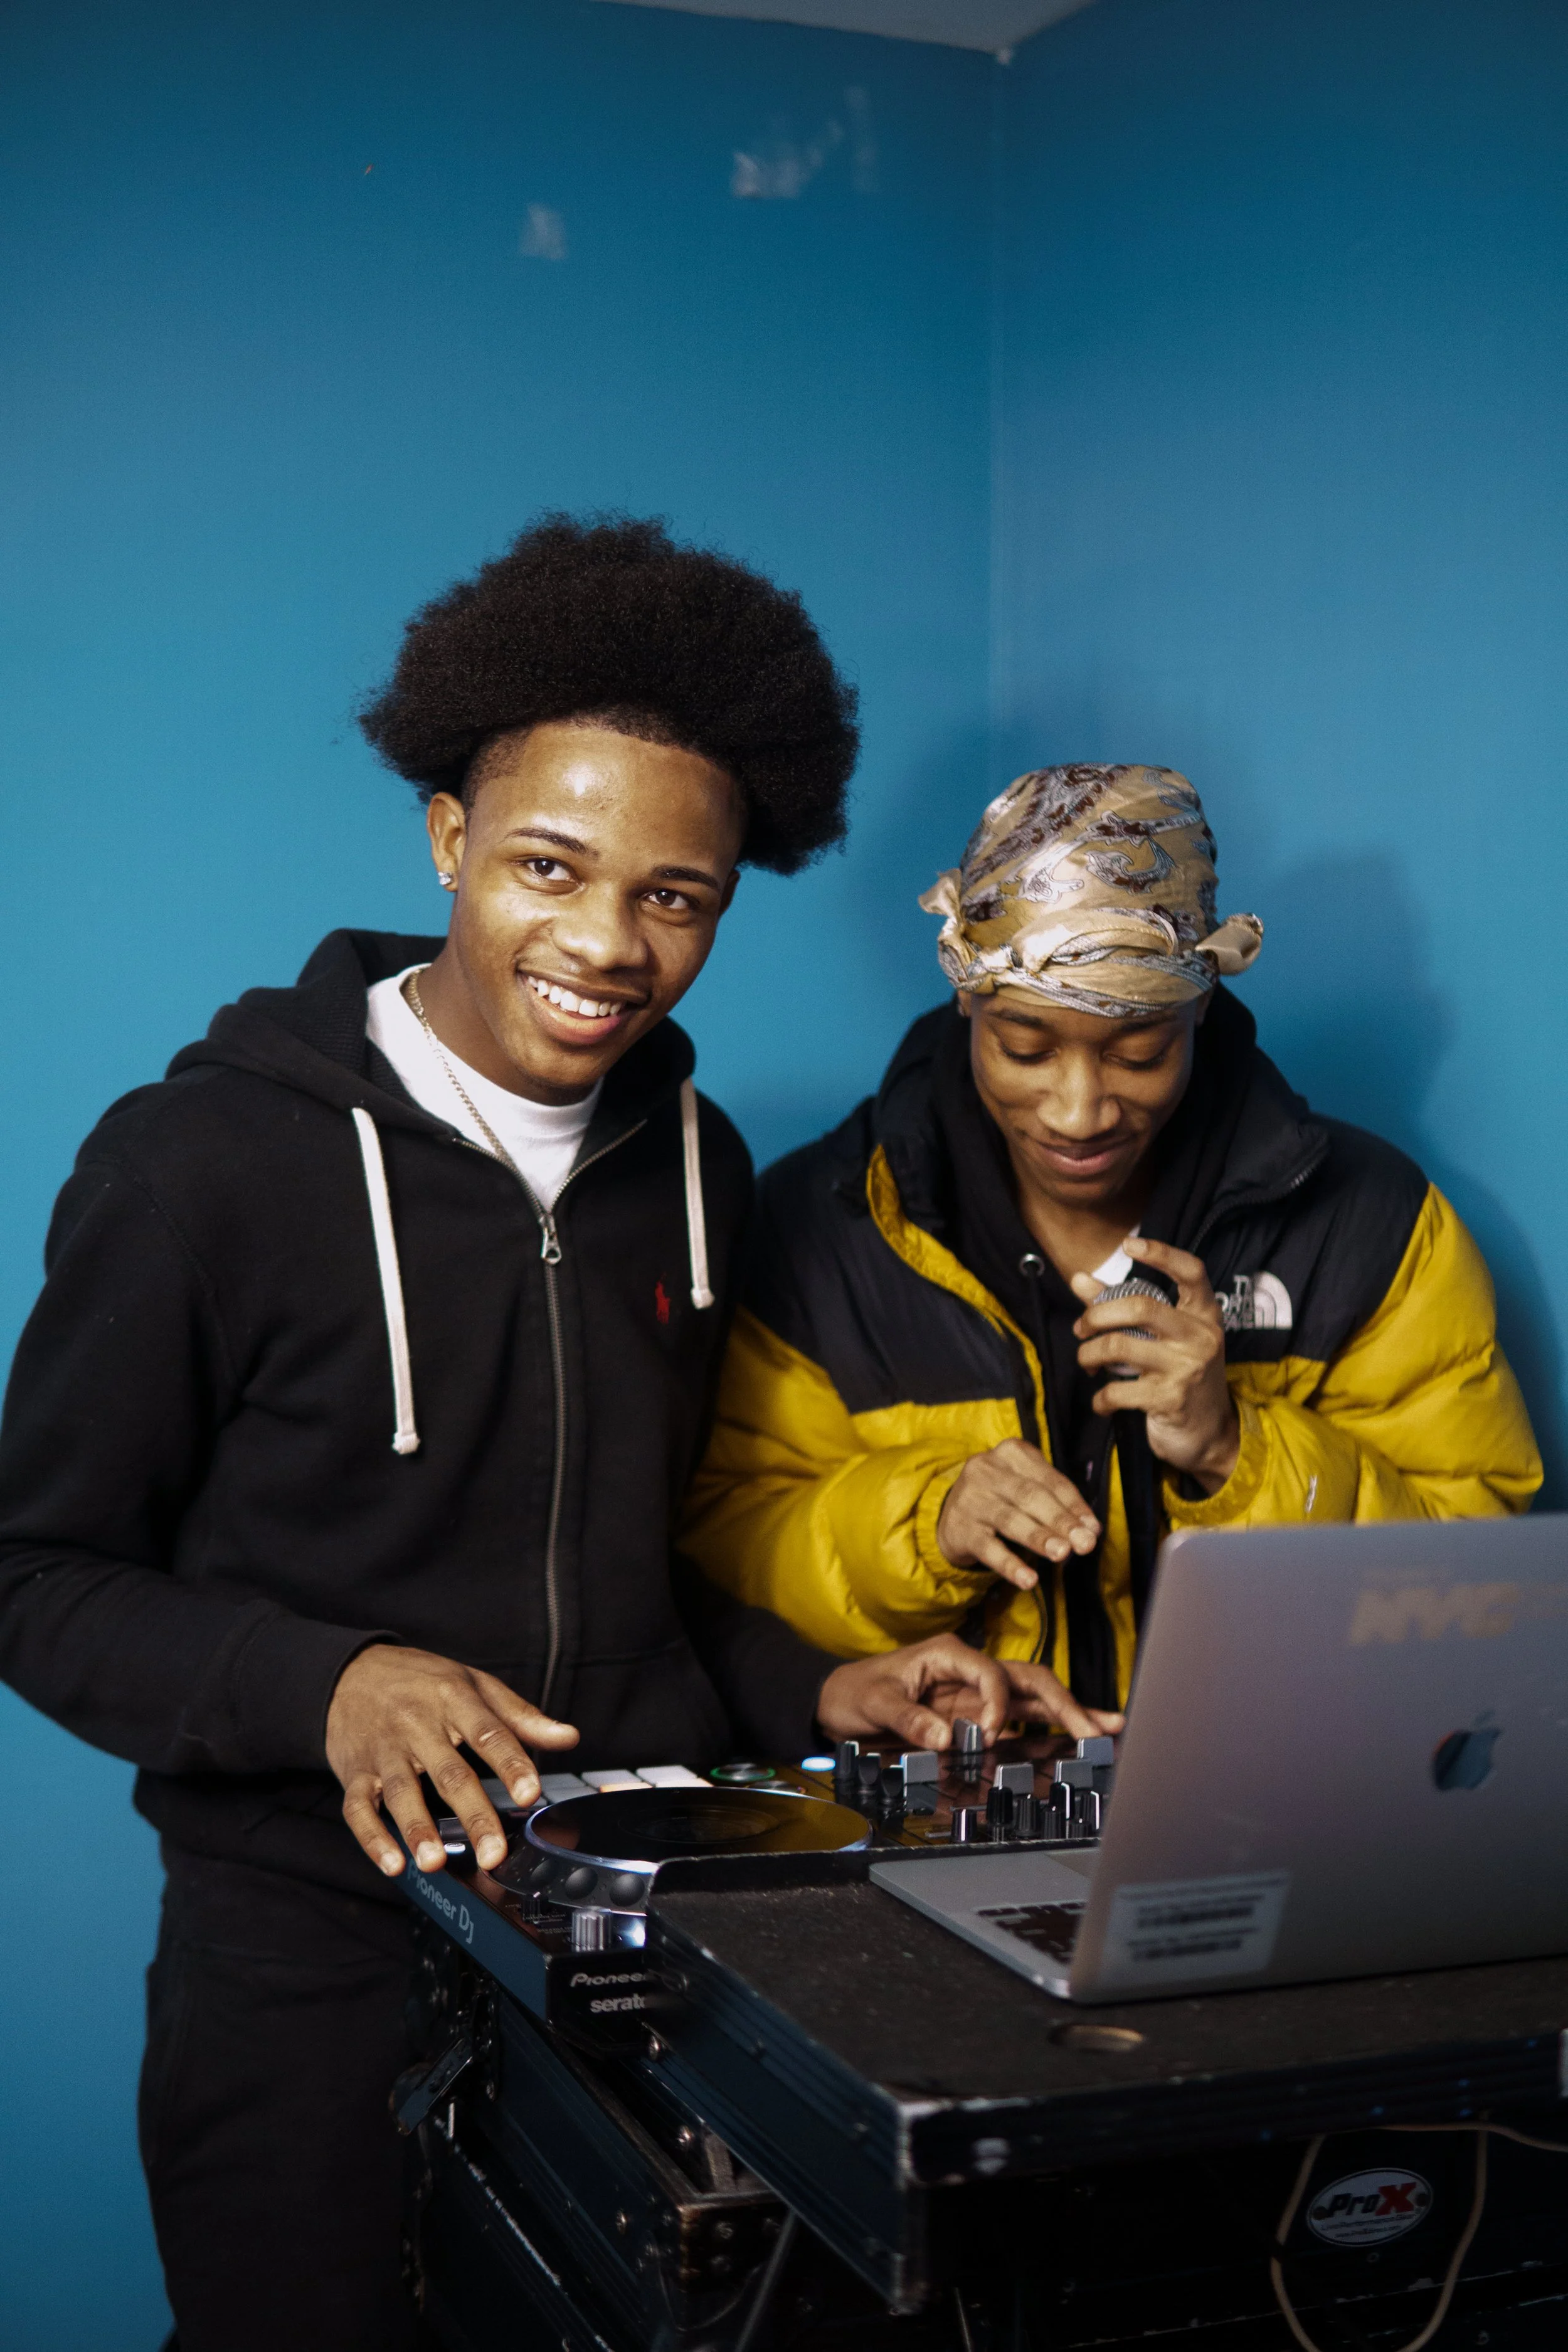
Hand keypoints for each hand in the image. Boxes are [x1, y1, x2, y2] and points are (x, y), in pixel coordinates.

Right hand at [326, 1644, 579, 1879]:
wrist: (351, 1671)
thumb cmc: (421, 1681)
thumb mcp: (474, 1685)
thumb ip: (521, 1717)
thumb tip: (570, 1737)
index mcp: (454, 1700)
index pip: (489, 1733)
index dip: (512, 1764)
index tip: (532, 1794)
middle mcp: (418, 1724)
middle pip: (449, 1771)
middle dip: (473, 1814)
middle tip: (493, 1853)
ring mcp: (384, 1749)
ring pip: (401, 1791)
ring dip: (417, 1828)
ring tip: (435, 1862)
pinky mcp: (354, 1771)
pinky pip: (358, 1807)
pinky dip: (372, 1837)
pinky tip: (392, 1864)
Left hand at [818, 1632, 1122, 1748]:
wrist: (839, 1703)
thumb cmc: (854, 1693)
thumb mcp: (874, 1702)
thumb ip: (909, 1719)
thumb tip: (946, 1738)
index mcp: (947, 1654)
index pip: (990, 1671)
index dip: (997, 1701)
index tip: (988, 1733)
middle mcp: (970, 1669)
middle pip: (1027, 1679)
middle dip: (1063, 1703)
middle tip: (1094, 1730)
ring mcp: (978, 1692)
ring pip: (1034, 1697)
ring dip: (1071, 1712)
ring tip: (1110, 1727)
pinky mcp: (979, 1714)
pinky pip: (1022, 1719)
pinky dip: (1051, 1727)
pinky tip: (1081, 1737)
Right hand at [936, 1438, 1100, 1585]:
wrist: (951, 1515)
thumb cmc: (1002, 1498)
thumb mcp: (1026, 1488)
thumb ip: (1057, 1503)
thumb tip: (1089, 1529)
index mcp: (1011, 1453)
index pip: (1050, 1480)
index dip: (1074, 1505)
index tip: (1093, 1528)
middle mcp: (987, 1469)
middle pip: (1031, 1496)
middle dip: (1061, 1521)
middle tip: (1084, 1543)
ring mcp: (971, 1498)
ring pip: (1010, 1519)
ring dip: (1039, 1538)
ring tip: (1062, 1554)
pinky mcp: (960, 1528)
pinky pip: (989, 1548)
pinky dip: (1010, 1564)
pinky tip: (1028, 1579)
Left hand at [1071, 1236, 1238, 1490]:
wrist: (1211, 1434)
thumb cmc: (1182, 1376)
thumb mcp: (1164, 1338)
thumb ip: (1122, 1306)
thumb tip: (1079, 1279)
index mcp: (1203, 1315)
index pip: (1191, 1272)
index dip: (1161, 1253)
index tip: (1130, 1244)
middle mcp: (1200, 1337)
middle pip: (1139, 1306)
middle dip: (1096, 1315)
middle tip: (1081, 1328)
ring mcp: (1187, 1368)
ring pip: (1119, 1346)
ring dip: (1089, 1354)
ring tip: (1088, 1362)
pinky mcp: (1171, 1400)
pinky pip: (1117, 1390)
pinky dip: (1100, 1398)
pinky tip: (1102, 1402)